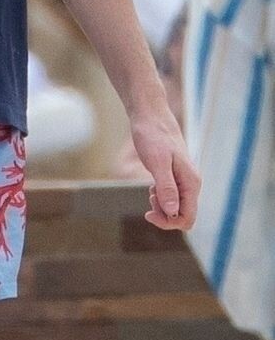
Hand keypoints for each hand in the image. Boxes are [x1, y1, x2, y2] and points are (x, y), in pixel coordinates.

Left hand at [129, 104, 200, 231]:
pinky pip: (171, 197)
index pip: (187, 218)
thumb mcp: (158, 163)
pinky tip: (152, 187)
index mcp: (192, 183)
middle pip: (183, 215)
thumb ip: (167, 188)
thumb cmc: (153, 137)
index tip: (148, 213)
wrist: (151, 117)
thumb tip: (173, 213)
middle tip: (148, 202)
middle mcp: (191, 184)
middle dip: (165, 216)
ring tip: (150, 190)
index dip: (169, 222)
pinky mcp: (175, 176)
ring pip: (176, 207)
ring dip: (162, 206)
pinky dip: (160, 197)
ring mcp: (184, 180)